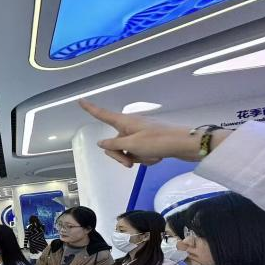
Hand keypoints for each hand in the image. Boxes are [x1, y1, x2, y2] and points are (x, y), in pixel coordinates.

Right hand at [79, 100, 231, 167]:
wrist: (184, 144)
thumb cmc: (157, 141)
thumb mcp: (132, 145)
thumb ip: (114, 145)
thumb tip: (101, 143)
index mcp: (124, 122)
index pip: (102, 114)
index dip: (90, 108)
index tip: (80, 99)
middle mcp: (130, 126)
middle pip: (114, 142)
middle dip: (120, 156)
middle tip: (129, 164)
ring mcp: (140, 134)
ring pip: (127, 151)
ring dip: (136, 158)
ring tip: (150, 158)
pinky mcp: (149, 142)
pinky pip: (140, 153)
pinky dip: (146, 158)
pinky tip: (157, 158)